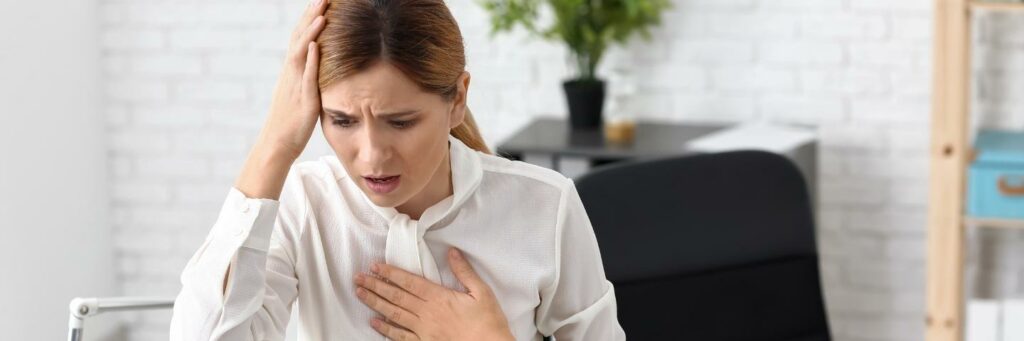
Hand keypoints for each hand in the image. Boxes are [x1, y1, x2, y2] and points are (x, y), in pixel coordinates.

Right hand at [234, 0, 327, 199]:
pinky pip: (305, 78)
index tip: (321, 2)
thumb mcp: (303, 93)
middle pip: (299, 38)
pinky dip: (309, 60)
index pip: (301, 38)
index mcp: (292, 71)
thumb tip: (320, 63)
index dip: (310, 19)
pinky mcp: (303, 100)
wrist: (278, 144)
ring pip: (300, 53)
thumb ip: (310, 77)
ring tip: (322, 13)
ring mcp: (295, 86)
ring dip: (310, 32)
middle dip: (311, 16)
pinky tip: (315, 46)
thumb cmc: (292, 121)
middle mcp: (291, 74)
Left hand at [355, 248, 514, 340]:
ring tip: (360, 293)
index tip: (375, 266)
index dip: (390, 273)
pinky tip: (374, 323)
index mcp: (439, 297)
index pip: (408, 282)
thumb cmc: (488, 322)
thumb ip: (464, 272)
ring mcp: (423, 330)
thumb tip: (452, 252)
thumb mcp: (481, 292)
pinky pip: (400, 336)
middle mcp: (426, 313)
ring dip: (375, 302)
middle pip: (395, 296)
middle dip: (375, 285)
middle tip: (358, 277)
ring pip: (393, 314)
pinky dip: (386, 329)